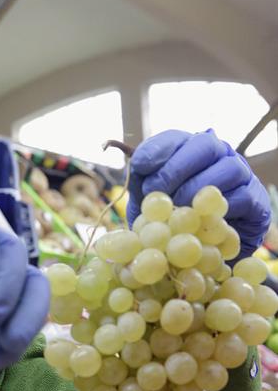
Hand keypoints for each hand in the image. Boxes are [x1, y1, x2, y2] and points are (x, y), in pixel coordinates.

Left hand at [127, 129, 270, 257]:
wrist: (208, 252)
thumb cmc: (175, 222)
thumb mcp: (151, 206)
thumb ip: (143, 189)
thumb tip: (136, 170)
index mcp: (189, 151)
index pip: (174, 139)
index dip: (157, 149)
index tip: (139, 165)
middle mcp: (218, 155)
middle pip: (205, 145)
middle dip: (177, 167)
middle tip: (157, 189)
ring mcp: (240, 174)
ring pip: (228, 169)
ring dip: (198, 188)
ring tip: (178, 209)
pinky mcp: (255, 199)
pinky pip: (242, 198)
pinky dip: (220, 209)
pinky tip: (201, 221)